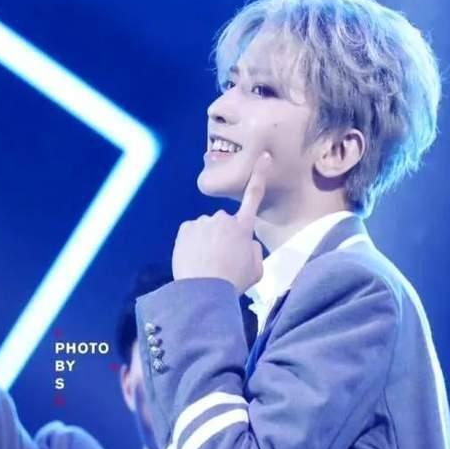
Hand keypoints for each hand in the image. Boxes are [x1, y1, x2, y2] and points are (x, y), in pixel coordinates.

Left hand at [172, 152, 269, 292]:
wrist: (204, 291)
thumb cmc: (234, 283)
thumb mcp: (257, 270)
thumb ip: (254, 251)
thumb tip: (247, 243)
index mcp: (244, 227)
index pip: (254, 195)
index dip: (260, 175)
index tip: (264, 157)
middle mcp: (223, 219)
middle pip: (225, 223)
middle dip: (223, 236)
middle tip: (222, 260)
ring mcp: (203, 222)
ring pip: (206, 229)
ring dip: (207, 241)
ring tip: (207, 264)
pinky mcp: (186, 229)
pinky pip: (191, 233)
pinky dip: (192, 244)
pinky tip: (195, 260)